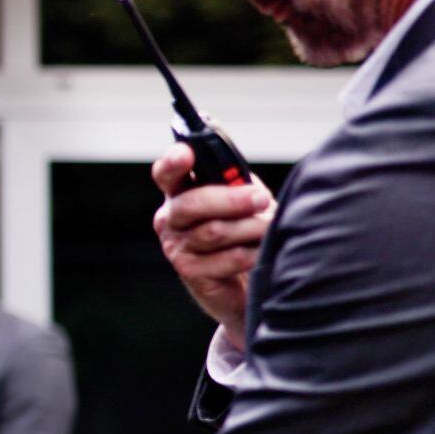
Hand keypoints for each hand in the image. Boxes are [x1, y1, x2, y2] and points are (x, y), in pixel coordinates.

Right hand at [152, 144, 275, 349]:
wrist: (247, 279)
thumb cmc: (245, 231)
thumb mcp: (242, 198)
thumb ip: (236, 183)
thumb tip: (240, 178)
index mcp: (180, 192)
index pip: (167, 173)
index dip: (173, 162)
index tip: (186, 154)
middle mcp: (170, 218)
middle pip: (192, 203)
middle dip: (232, 200)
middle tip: (262, 199)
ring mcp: (175, 246)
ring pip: (214, 231)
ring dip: (250, 229)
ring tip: (267, 230)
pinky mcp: (189, 271)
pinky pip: (227, 257)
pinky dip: (251, 254)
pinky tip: (260, 253)